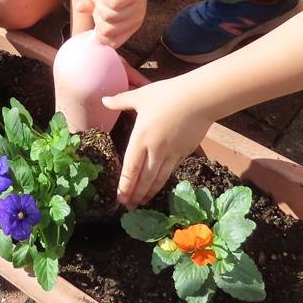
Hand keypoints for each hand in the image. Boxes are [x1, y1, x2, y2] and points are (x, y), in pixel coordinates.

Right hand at [77, 0, 146, 47]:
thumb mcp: (102, 0)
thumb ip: (92, 8)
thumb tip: (78, 8)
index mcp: (130, 26)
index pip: (112, 43)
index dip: (99, 32)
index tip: (97, 16)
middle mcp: (136, 19)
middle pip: (107, 29)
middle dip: (97, 15)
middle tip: (99, 0)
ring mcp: (138, 6)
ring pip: (108, 15)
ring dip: (99, 0)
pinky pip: (112, 2)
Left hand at [102, 78, 213, 207]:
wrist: (199, 98)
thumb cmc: (167, 95)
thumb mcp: (140, 96)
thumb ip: (121, 101)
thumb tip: (103, 100)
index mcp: (141, 138)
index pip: (130, 168)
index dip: (125, 185)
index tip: (120, 198)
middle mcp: (155, 150)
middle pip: (144, 179)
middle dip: (136, 194)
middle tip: (129, 207)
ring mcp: (171, 153)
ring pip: (158, 178)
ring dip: (149, 192)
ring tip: (142, 202)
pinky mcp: (184, 152)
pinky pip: (171, 170)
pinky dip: (164, 181)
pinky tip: (160, 185)